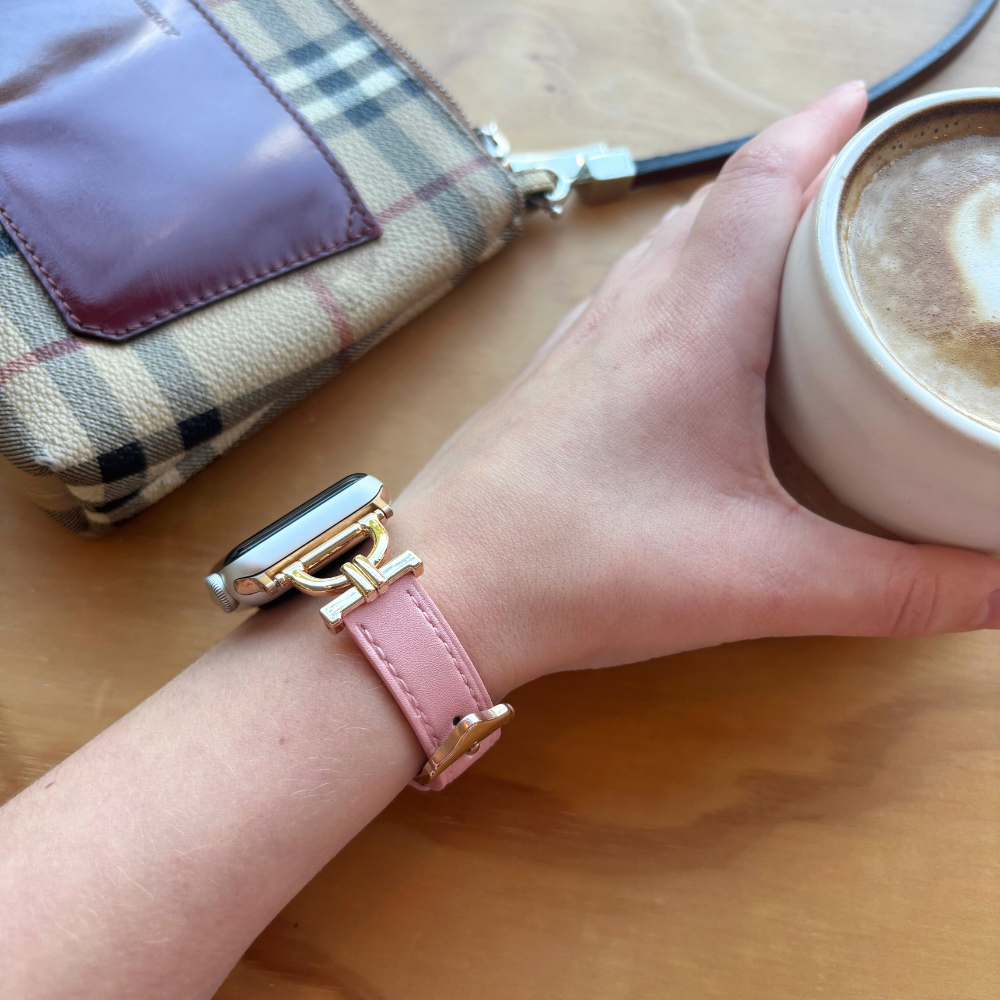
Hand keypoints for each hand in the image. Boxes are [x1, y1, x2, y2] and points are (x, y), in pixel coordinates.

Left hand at [395, 80, 999, 696]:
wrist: (448, 587)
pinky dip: (680, 284)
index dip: (819, 131)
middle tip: (856, 193)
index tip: (869, 106)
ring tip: (790, 249)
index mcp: (691, 320)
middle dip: (790, 177)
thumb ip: (893, 587)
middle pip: (715, 204)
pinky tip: (695, 333)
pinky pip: (630, 299)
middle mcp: (630, 309)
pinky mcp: (554, 381)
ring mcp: (581, 342)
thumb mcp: (762, 578)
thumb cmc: (590, 564)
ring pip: (666, 249)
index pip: (761, 182)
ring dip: (728, 228)